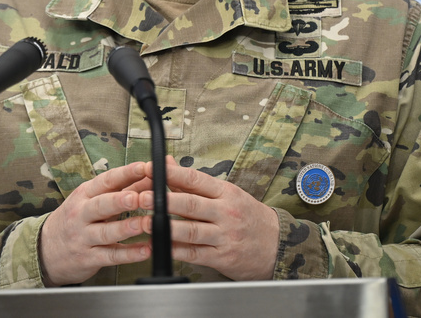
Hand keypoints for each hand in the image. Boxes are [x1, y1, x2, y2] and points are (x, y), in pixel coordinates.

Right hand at [38, 161, 152, 285]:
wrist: (46, 249)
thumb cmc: (75, 219)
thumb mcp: (91, 199)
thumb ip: (121, 188)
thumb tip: (149, 175)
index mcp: (84, 195)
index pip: (106, 181)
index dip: (125, 174)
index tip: (143, 168)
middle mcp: (82, 214)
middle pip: (101, 205)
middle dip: (120, 201)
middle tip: (138, 198)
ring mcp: (84, 237)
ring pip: (106, 232)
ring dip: (126, 228)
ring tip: (145, 224)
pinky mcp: (89, 258)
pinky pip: (110, 256)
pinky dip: (128, 254)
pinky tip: (145, 250)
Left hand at [141, 157, 278, 280]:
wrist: (277, 244)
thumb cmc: (249, 216)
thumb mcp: (227, 193)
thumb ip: (194, 182)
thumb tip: (168, 163)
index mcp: (226, 193)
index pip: (195, 179)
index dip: (171, 174)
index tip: (152, 169)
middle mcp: (226, 213)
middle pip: (191, 204)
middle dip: (164, 201)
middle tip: (143, 197)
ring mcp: (224, 236)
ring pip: (191, 231)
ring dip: (166, 227)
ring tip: (147, 223)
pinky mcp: (222, 257)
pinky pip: (194, 253)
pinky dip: (176, 251)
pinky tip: (161, 247)